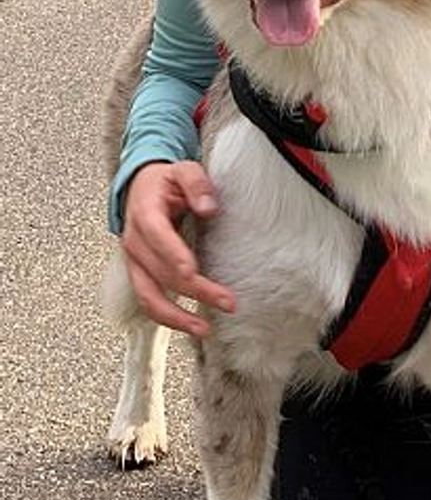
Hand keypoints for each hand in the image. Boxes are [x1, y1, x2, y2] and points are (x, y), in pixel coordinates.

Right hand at [121, 160, 235, 336]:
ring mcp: (134, 261)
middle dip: (195, 290)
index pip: (157, 237)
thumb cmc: (164, 182)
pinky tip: (191, 325)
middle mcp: (135, 241)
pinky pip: (149, 300)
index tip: (192, 272)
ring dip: (175, 316)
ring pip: (148, 296)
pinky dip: (168, 317)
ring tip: (203, 330)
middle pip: (162, 272)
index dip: (173, 256)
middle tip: (227, 301)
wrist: (140, 187)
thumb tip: (209, 206)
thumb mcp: (183, 170)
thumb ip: (196, 184)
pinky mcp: (139, 273)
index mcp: (145, 213)